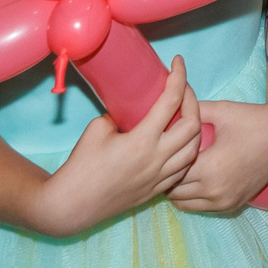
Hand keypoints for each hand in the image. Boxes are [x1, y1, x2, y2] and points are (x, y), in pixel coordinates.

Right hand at [30, 57, 201, 236]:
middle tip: (182, 88)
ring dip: (195, 127)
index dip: (179, 76)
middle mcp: (157, 160)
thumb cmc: (81, 166)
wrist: (72, 205)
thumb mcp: (97, 129)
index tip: (178, 62)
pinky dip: (188, 150)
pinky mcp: (156, 190)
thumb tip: (131, 111)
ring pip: (194, 149)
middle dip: (193, 100)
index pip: (172, 101)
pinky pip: (183, 168)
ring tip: (185, 113)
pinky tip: (179, 142)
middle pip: (193, 124)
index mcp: (142, 141)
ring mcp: (159, 178)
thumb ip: (120, 115)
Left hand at [169, 96, 267, 214]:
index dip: (165, 160)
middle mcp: (215, 190)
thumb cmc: (251, 120)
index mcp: (209, 168)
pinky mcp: (232, 205)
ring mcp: (224, 201)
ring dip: (179, 190)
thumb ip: (192, 110)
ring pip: (185, 204)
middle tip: (169, 161)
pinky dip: (194, 197)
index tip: (165, 150)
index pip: (171, 172)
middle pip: (174, 192)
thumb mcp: (221, 110)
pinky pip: (201, 208)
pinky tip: (196, 180)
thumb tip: (170, 107)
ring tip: (181, 171)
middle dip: (169, 176)